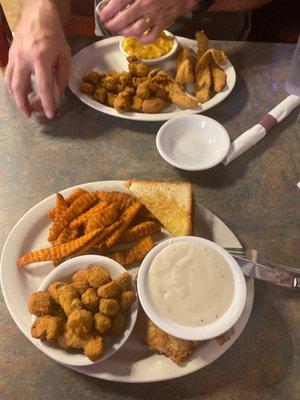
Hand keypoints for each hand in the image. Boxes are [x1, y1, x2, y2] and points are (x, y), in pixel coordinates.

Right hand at [5, 0, 70, 118]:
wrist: (37, 15)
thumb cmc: (54, 36)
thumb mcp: (64, 56)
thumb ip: (61, 77)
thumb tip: (58, 96)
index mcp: (41, 59)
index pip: (43, 87)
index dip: (47, 103)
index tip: (50, 114)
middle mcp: (24, 59)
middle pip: (19, 87)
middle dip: (23, 105)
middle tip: (30, 115)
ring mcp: (14, 57)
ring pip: (10, 82)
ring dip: (15, 98)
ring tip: (23, 108)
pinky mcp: (9, 55)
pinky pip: (8, 75)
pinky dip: (12, 88)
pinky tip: (18, 94)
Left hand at [99, 0, 195, 43]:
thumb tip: (113, 2)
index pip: (119, 2)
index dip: (108, 11)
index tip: (103, 16)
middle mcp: (147, 4)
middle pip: (124, 19)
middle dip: (113, 24)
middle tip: (109, 25)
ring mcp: (155, 16)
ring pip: (135, 30)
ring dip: (124, 32)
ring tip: (120, 30)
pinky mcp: (163, 25)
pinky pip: (149, 38)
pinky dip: (141, 39)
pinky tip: (136, 36)